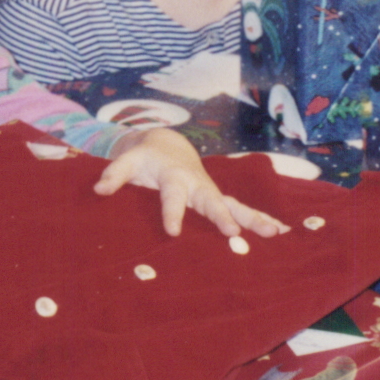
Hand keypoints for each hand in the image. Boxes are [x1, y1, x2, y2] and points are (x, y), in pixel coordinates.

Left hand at [97, 127, 289, 238]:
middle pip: (210, 201)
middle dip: (221, 217)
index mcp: (174, 176)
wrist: (167, 146)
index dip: (171, 213)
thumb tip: (98, 190)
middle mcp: (197, 184)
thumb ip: (113, 174)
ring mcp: (210, 192)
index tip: (173, 232)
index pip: (172, 196)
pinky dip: (260, 220)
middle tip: (233, 233)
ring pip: (233, 205)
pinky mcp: (218, 199)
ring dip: (253, 219)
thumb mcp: (126, 162)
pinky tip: (281, 234)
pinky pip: (241, 209)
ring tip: (274, 234)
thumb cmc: (144, 158)